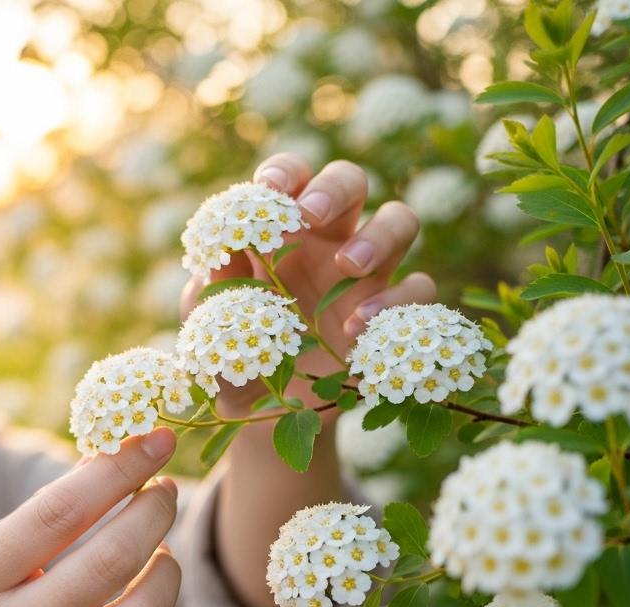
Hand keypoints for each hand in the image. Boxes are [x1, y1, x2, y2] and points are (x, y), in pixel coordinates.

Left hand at [179, 154, 436, 409]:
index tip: (268, 190)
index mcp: (283, 227)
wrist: (262, 411)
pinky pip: (419, 288)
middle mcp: (330, 238)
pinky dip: (395, 301)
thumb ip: (214, 279)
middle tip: (308, 216)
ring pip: (402, 220)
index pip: (292, 176)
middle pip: (352, 181)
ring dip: (380, 235)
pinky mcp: (393, 313)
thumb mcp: (211, 317)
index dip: (285, 173)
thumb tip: (220, 239)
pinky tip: (355, 328)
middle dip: (334, 189)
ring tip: (349, 266)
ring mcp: (369, 273)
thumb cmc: (232, 348)